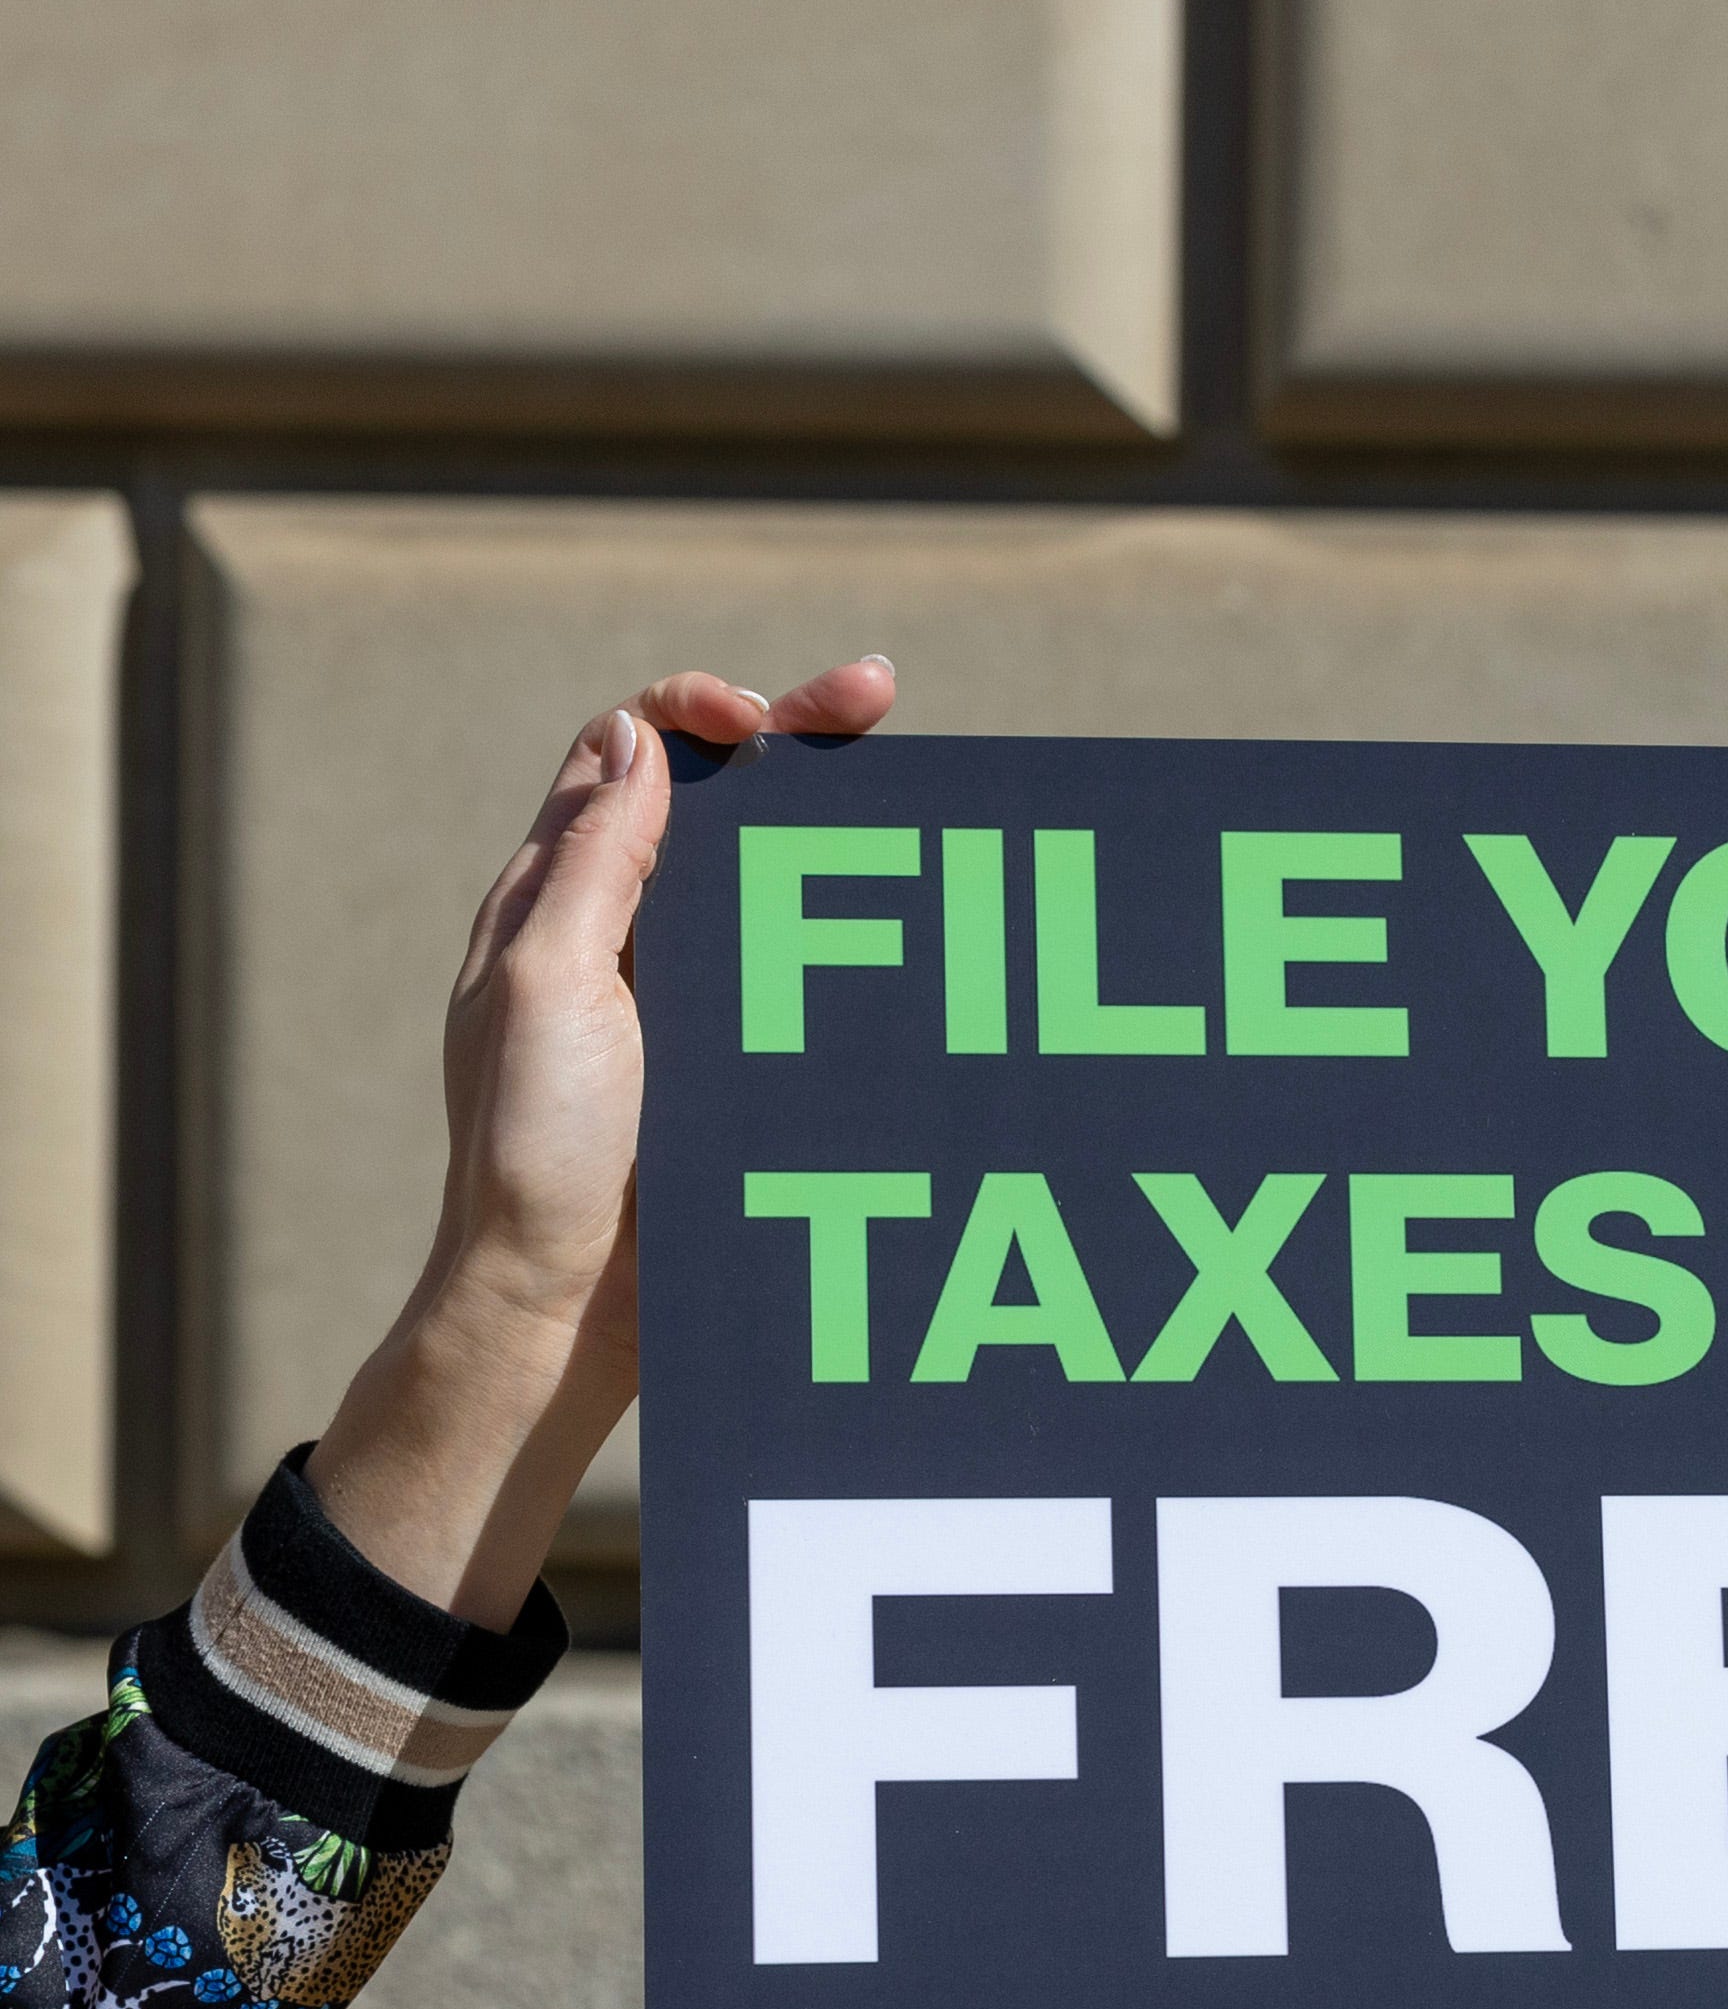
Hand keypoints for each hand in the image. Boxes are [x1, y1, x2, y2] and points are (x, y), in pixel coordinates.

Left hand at [305, 653, 897, 1624]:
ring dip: (836, 825)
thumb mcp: (546, 986)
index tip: (766, 720)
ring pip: (768, 875)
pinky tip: (914, 924)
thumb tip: (642, 741)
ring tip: (912, 794)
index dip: (694, 712)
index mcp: (554, 902)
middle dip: (796, 737)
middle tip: (881, 702)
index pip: (622, 753)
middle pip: (711, 796)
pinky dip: (859, 929)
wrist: (565, 1306)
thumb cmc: (533, 1152)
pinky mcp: (740, 1062)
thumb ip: (592, 863)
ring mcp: (685, 999)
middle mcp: (619, 935)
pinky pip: (808, 969)